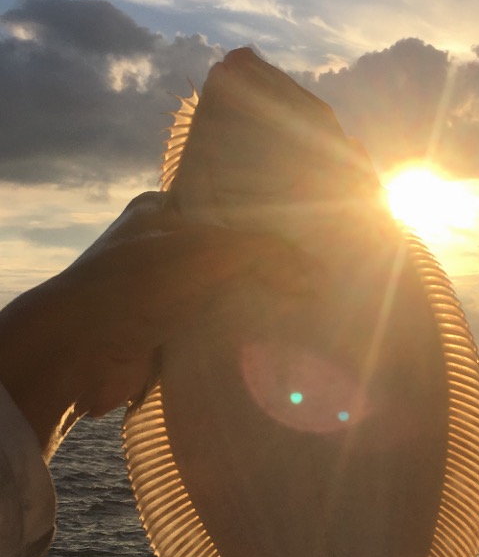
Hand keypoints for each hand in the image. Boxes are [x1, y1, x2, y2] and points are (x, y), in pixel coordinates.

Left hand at [0, 192, 313, 455]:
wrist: (80, 353)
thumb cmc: (133, 284)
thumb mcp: (207, 251)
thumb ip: (263, 253)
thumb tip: (315, 273)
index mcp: (162, 212)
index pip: (225, 204)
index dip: (267, 214)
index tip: (309, 226)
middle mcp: (163, 249)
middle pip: (232, 252)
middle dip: (270, 264)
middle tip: (320, 269)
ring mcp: (166, 295)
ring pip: (227, 293)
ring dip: (260, 302)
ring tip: (313, 304)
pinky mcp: (170, 336)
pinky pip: (218, 330)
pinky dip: (244, 335)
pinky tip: (282, 337)